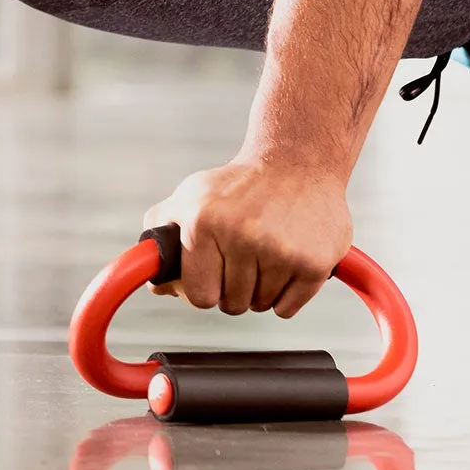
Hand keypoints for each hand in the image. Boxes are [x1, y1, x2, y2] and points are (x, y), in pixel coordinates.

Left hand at [144, 159, 351, 318]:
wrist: (299, 160)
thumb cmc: (242, 183)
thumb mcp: (192, 195)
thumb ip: (162, 232)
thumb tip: (156, 282)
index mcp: (204, 222)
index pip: (199, 295)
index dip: (204, 288)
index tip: (212, 272)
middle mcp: (241, 236)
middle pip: (231, 304)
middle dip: (234, 286)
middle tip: (244, 252)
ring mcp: (281, 252)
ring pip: (260, 306)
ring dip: (261, 287)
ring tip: (266, 248)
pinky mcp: (313, 264)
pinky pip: (287, 309)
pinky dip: (286, 293)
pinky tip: (287, 257)